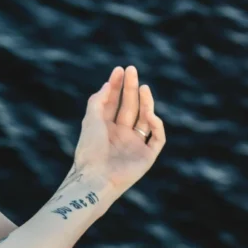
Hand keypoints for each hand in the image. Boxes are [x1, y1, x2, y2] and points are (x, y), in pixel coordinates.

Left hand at [73, 66, 166, 194]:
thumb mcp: (90, 121)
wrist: (96, 177)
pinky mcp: (147, 156)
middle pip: (129, 107)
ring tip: (143, 86)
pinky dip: (156, 125)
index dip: (117, 86)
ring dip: (146, 102)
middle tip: (132, 70)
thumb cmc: (90, 150)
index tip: (120, 70)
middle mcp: (120, 136)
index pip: (113, 103)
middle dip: (131, 88)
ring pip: (145, 119)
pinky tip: (148, 114)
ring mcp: (134, 145)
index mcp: (105, 129)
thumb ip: (98, 101)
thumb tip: (108, 83)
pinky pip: (157, 137)